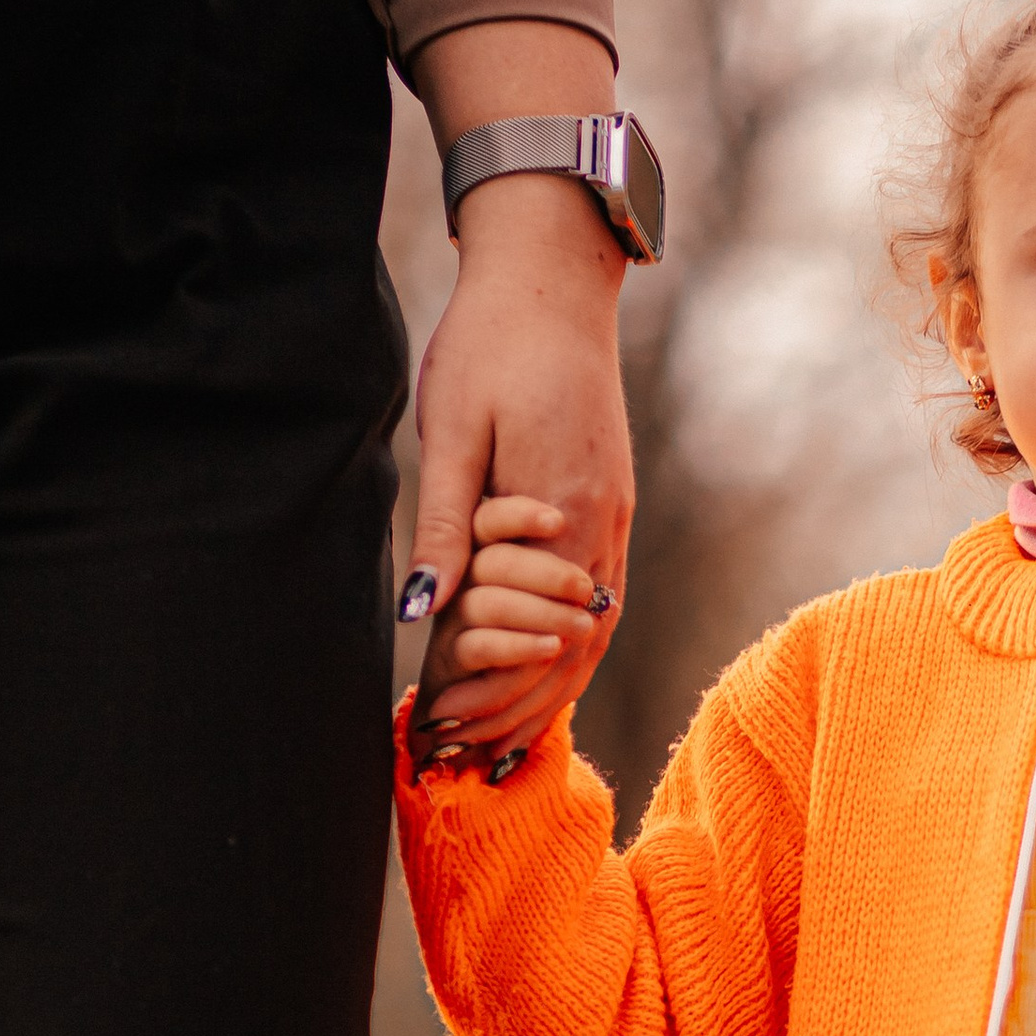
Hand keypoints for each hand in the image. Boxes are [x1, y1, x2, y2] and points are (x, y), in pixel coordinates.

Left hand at [405, 174, 632, 758]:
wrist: (553, 278)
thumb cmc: (491, 344)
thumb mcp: (451, 433)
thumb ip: (443, 529)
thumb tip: (418, 613)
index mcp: (563, 510)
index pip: (535, 634)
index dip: (490, 692)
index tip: (442, 730)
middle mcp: (603, 525)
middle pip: (575, 650)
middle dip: (520, 708)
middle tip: (464, 757)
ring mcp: (617, 516)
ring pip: (596, 631)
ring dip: (551, 688)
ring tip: (501, 739)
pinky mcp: (613, 501)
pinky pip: (601, 597)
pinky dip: (574, 647)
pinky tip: (545, 672)